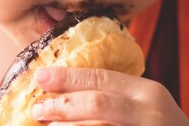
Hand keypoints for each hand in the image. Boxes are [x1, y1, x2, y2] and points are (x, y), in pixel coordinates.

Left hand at [31, 67, 188, 125]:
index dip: (68, 77)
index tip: (40, 76)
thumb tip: (69, 91)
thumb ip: (121, 96)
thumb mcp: (149, 107)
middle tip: (38, 108)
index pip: (103, 78)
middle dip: (63, 105)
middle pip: (97, 103)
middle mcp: (149, 113)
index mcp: (149, 93)